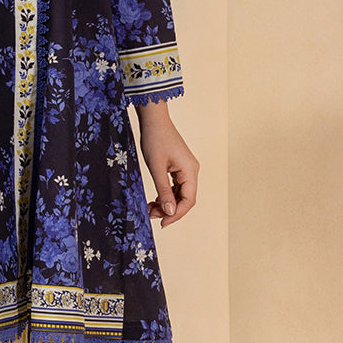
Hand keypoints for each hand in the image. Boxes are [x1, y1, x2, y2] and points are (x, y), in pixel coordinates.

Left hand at [135, 101, 198, 227]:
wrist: (153, 119)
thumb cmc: (154, 139)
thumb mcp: (156, 168)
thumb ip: (163, 191)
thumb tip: (170, 212)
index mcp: (190, 171)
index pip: (189, 200)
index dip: (176, 214)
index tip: (162, 223)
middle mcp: (191, 171)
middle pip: (185, 199)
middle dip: (169, 210)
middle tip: (151, 215)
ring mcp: (185, 169)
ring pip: (179, 194)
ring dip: (166, 203)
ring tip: (150, 209)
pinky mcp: (178, 167)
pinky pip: (175, 186)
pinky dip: (165, 195)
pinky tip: (154, 199)